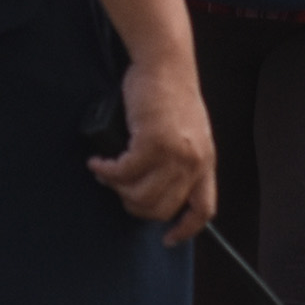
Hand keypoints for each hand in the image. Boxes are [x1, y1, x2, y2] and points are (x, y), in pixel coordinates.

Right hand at [90, 50, 217, 244]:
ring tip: (106, 172)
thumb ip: (177, 158)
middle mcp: (194, 162)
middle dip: (134, 207)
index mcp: (205, 162)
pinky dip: (106, 170)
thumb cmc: (169, 94)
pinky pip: (123, 173)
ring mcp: (176, 155)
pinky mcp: (153, 143)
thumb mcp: (185, 132)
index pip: (204, 209)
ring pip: (140, 196)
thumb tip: (152, 183)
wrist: (166, 65)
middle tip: (118, 191)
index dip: (185, 229)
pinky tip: (99, 162)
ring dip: (117, 189)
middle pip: (162, 209)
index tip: (168, 238)